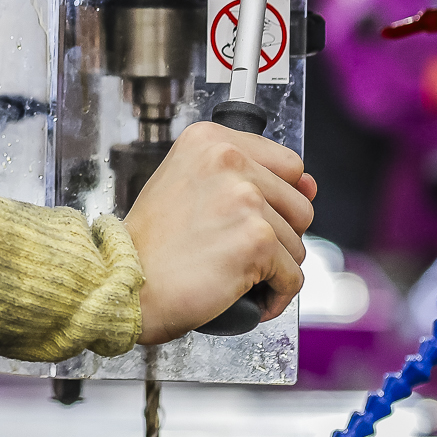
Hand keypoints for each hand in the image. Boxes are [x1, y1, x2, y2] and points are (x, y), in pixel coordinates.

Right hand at [125, 121, 316, 343]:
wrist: (124, 281)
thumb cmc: (152, 243)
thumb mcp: (191, 187)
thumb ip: (250, 177)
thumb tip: (312, 185)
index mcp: (210, 140)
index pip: (288, 164)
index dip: (275, 199)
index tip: (246, 216)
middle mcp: (229, 159)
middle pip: (300, 205)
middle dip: (277, 236)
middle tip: (233, 248)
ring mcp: (245, 198)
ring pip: (298, 244)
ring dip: (273, 268)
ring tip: (233, 272)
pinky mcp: (257, 240)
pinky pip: (293, 277)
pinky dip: (275, 296)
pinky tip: (247, 297)